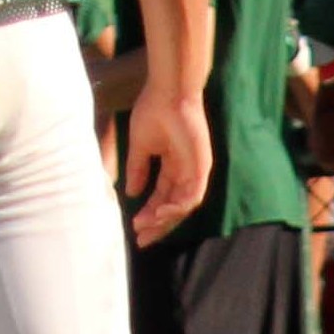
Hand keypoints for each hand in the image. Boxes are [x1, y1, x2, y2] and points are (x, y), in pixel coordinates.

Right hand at [122, 85, 211, 245]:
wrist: (168, 93)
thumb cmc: (154, 112)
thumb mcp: (140, 147)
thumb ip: (138, 170)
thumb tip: (131, 192)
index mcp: (173, 166)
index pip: (162, 197)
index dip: (148, 214)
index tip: (134, 228)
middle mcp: (186, 171)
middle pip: (174, 206)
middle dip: (158, 225)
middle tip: (142, 240)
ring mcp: (196, 169)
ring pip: (184, 205)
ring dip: (165, 219)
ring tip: (145, 226)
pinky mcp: (202, 165)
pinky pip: (193, 194)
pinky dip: (177, 207)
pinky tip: (158, 213)